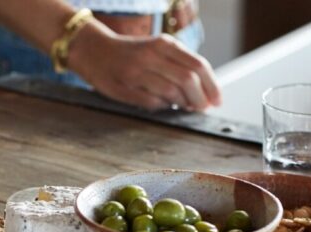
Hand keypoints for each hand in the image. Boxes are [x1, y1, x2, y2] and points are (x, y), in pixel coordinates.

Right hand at [69, 23, 221, 111]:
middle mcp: (151, 56)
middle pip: (188, 80)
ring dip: (182, 104)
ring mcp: (137, 73)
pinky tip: (162, 104)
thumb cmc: (129, 53)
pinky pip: (153, 103)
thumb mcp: (156, 48)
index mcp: (163, 44)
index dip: (212, 86)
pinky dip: (163, 107)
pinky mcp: (125, 89)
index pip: (198, 65)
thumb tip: (204, 90)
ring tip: (183, 106)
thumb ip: (178, 63)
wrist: (93, 50)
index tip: (217, 100)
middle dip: (199, 99)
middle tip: (201, 108)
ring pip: (172, 93)